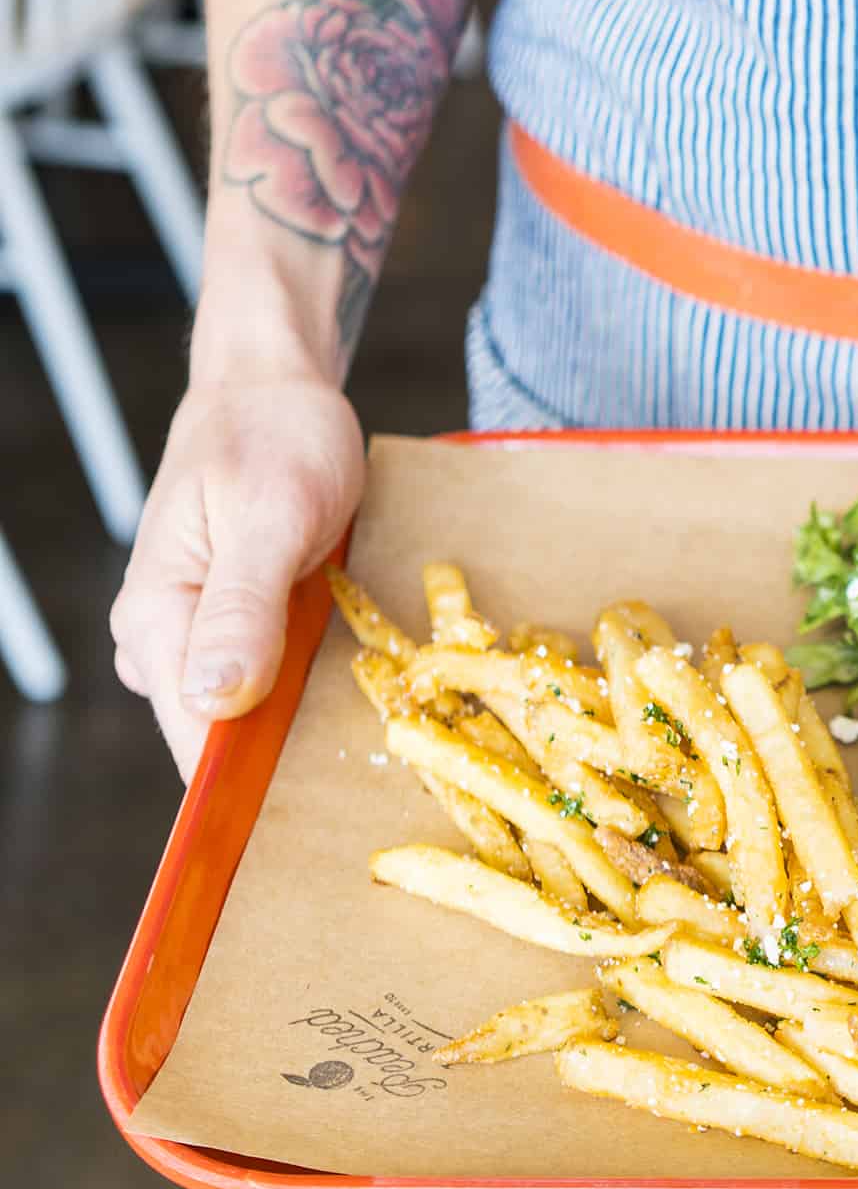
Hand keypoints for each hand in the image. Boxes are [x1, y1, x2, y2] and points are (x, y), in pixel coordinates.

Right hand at [111, 376, 364, 780]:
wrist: (275, 385)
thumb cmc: (276, 435)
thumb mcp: (271, 515)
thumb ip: (241, 608)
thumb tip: (213, 699)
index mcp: (156, 615)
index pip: (193, 735)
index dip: (250, 780)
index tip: (316, 802)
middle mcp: (159, 635)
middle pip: (217, 731)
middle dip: (283, 745)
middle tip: (371, 739)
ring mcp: (190, 630)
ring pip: (239, 708)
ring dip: (294, 713)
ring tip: (363, 698)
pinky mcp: (225, 621)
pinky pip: (256, 676)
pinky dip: (297, 677)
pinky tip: (336, 660)